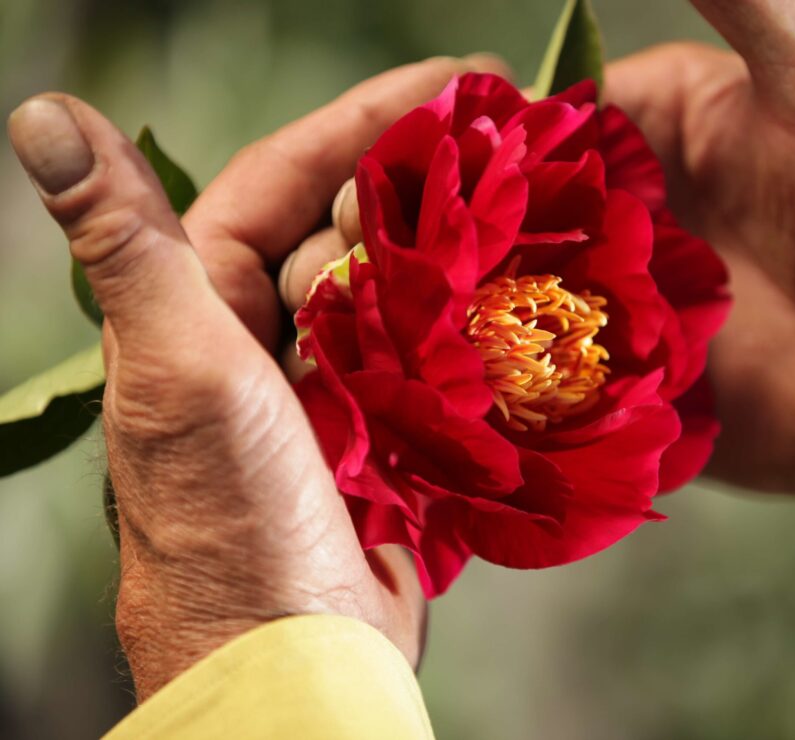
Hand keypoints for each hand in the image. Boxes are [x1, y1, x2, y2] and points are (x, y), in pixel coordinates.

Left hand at [6, 55, 505, 700]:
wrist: (295, 658)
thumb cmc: (231, 520)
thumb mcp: (181, 372)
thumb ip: (129, 245)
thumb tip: (45, 117)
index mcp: (199, 305)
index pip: (282, 178)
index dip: (361, 122)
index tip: (451, 83)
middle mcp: (259, 335)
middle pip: (348, 226)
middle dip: (421, 184)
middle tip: (504, 152)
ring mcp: (324, 381)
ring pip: (393, 285)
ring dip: (452, 251)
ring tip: (519, 220)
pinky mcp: (377, 427)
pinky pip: (424, 349)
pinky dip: (466, 320)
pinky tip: (510, 297)